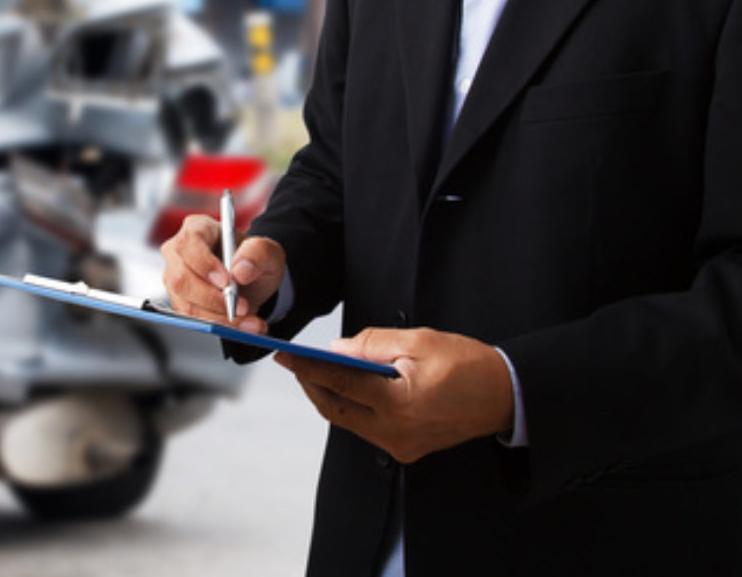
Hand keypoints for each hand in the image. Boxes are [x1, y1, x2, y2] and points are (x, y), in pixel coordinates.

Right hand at [160, 214, 285, 333]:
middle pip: (181, 278)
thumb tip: (239, 271)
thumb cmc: (253, 259)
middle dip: (213, 298)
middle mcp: (179, 252)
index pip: (189, 244)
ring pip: (187, 304)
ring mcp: (175, 278)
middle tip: (242, 307)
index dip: (204, 264)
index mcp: (197, 228)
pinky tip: (242, 325)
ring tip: (250, 320)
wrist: (251, 281)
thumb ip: (258, 253)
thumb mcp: (268, 251)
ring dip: (220, 317)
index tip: (226, 281)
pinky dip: (220, 325)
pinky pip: (193, 319)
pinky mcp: (179, 301)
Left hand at [274, 327, 514, 463]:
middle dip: (311, 384)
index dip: (307, 367)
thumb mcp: (420, 341)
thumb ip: (372, 345)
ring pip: (348, 420)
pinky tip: (345, 387)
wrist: (507, 397)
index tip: (285, 355)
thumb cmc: (468, 365)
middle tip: (295, 362)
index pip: (339, 383)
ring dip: (329, 396)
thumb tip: (336, 350)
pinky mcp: (406, 449)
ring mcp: (400, 445)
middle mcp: (394, 433)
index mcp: (398, 404)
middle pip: (335, 408)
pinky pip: (366, 427)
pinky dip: (351, 406)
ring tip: (315, 371)